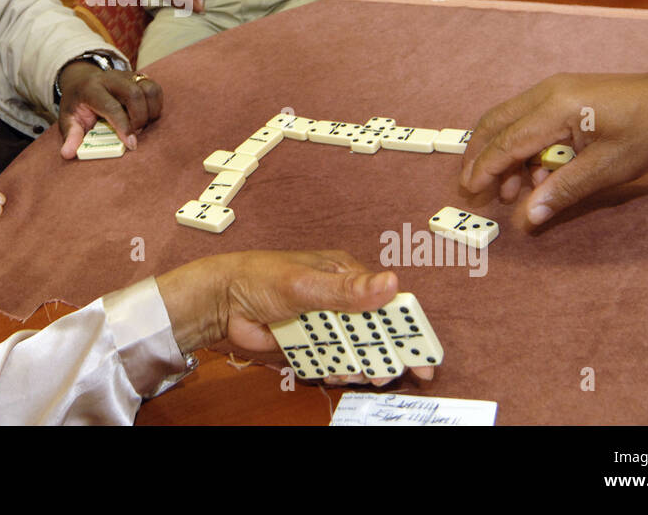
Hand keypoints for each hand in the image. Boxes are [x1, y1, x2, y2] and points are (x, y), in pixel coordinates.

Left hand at [57, 62, 163, 157]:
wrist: (81, 80)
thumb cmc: (77, 103)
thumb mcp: (67, 118)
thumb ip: (70, 135)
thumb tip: (68, 154)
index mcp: (91, 88)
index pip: (111, 106)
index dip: (123, 126)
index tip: (131, 144)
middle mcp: (111, 78)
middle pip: (134, 94)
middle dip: (140, 119)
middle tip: (135, 134)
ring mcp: (127, 75)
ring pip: (149, 90)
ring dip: (151, 112)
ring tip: (141, 125)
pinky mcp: (138, 77)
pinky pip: (155, 89)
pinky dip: (155, 106)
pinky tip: (145, 116)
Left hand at [156, 250, 431, 385]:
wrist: (223, 300)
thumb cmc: (262, 277)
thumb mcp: (307, 283)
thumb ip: (349, 290)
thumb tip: (391, 282)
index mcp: (346, 274)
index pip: (386, 300)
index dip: (408, 327)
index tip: (424, 356)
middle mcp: (339, 297)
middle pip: (374, 330)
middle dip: (383, 353)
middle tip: (384, 374)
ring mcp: (324, 320)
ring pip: (354, 349)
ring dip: (358, 364)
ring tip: (354, 374)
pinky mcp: (309, 340)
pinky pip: (331, 359)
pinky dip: (335, 368)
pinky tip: (333, 373)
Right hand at [461, 54, 647, 226]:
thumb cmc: (647, 132)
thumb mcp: (607, 168)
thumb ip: (562, 191)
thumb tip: (527, 218)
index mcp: (556, 108)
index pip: (507, 142)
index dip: (485, 169)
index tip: (469, 191)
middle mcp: (545, 92)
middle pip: (495, 123)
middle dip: (480, 156)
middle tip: (473, 187)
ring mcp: (552, 89)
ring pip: (508, 120)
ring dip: (502, 154)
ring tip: (511, 189)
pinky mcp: (560, 93)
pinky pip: (526, 118)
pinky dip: (520, 145)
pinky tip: (536, 171)